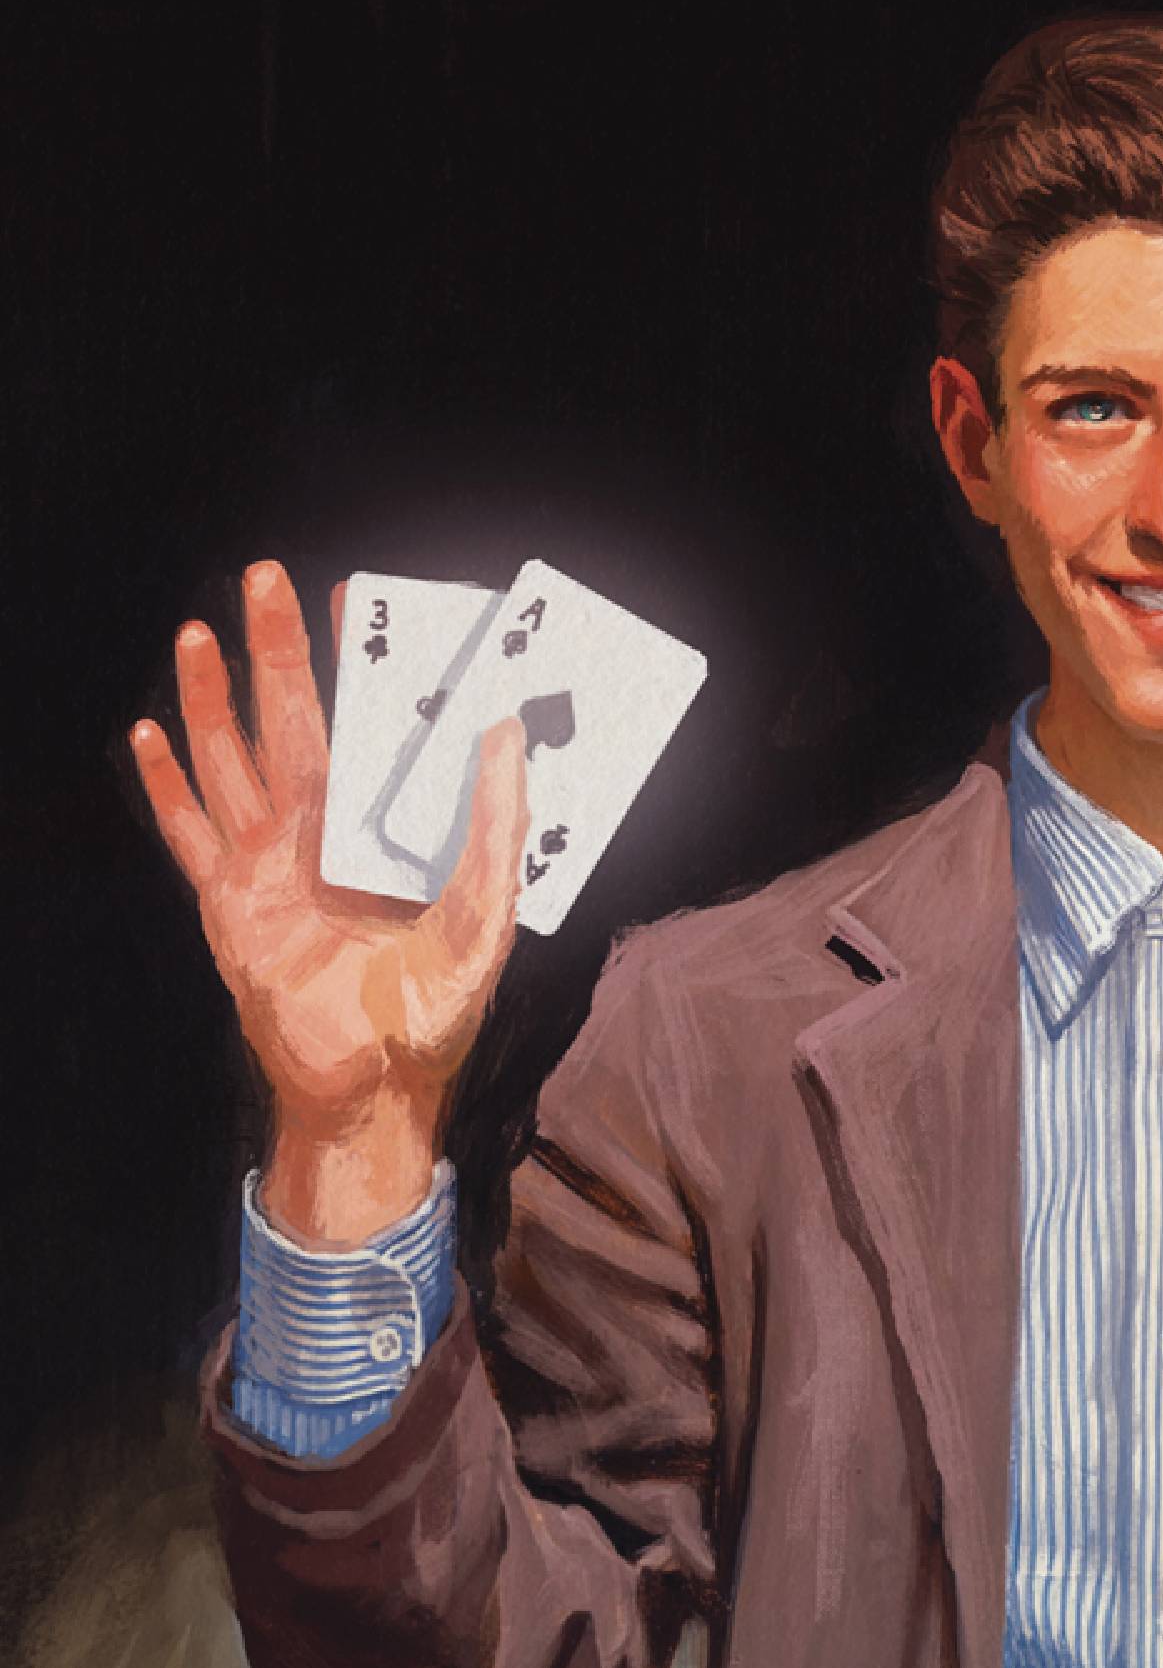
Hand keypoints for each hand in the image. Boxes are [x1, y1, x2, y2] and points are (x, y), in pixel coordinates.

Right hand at [132, 562, 528, 1243]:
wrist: (374, 1091)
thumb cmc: (439, 1012)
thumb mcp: (487, 915)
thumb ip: (499, 828)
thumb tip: (509, 735)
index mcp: (392, 829)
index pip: (378, 725)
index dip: (368, 664)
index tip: (367, 602)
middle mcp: (330, 833)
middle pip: (297, 720)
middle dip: (281, 651)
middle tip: (269, 576)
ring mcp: (273, 863)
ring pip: (234, 759)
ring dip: (215, 699)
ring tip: (202, 631)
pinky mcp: (228, 902)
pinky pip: (189, 830)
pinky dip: (166, 784)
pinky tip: (148, 734)